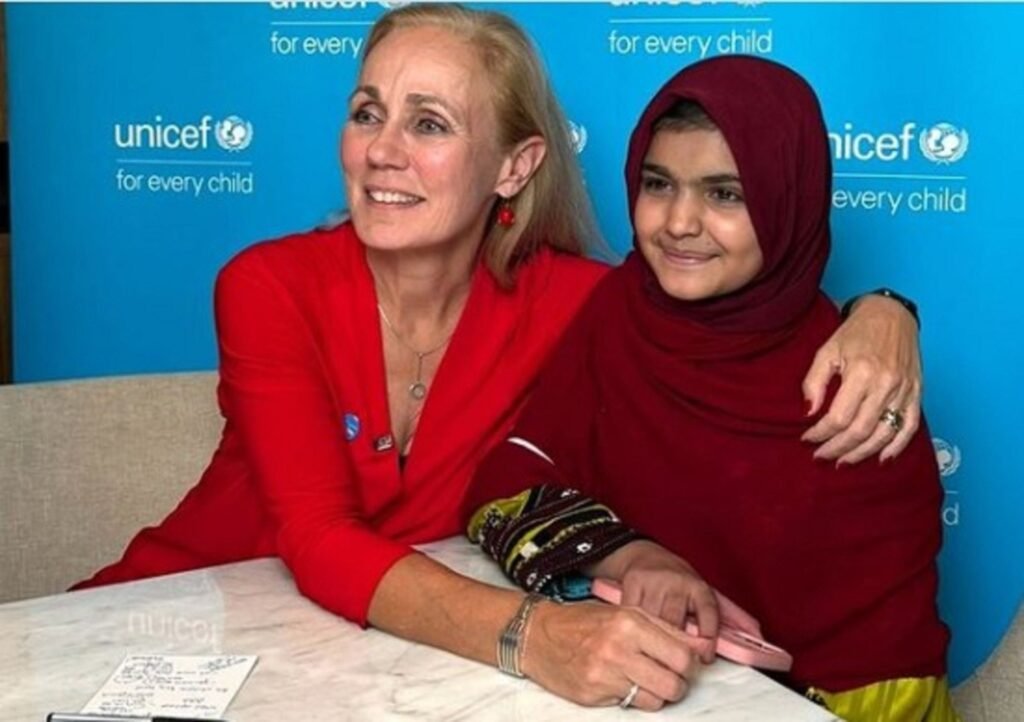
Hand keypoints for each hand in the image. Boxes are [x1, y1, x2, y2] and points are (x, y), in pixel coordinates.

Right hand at [522, 600, 701, 710]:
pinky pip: (630, 706)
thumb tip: (703, 647)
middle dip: (677, 683)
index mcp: (630, 622)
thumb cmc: (583, 621)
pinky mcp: (593, 696)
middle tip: (666, 675)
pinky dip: (631, 698)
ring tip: (643, 680)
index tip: (682, 663)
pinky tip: (619, 683)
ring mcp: (604, 675)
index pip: (682, 655)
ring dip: (656, 694)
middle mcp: (618, 648)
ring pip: (656, 700)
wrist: (536, 634)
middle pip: (674, 683)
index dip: (689, 664)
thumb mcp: (625, 613)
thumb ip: (665, 629)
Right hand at [588, 540, 717, 660]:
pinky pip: (633, 614)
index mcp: (698, 586)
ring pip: (653, 622)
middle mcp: (678, 581)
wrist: (643, 554)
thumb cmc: (676, 580)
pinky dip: (634, 628)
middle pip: (677, 623)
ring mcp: (654, 582)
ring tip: (653, 649)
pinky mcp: (633, 583)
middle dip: (676, 646)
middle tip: (674, 661)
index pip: (709, 612)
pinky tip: (636, 634)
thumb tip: (758, 634)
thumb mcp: (702, 592)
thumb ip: (730, 614)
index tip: (705, 657)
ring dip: (653, 640)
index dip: (708, 638)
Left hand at [802, 294, 921, 464]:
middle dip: (837, 448)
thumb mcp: (826, 351)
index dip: (820, 433)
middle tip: (821, 456)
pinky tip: (881, 458)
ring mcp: (904, 391)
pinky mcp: (916, 393)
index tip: (807, 439)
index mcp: (862, 373)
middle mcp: (886, 385)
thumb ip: (814, 382)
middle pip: (860, 430)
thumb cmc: (856, 333)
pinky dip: (896, 446)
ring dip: (862, 453)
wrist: (892, 315)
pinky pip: (909, 427)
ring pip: (884, 434)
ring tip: (843, 461)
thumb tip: (809, 413)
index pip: (838, 417)